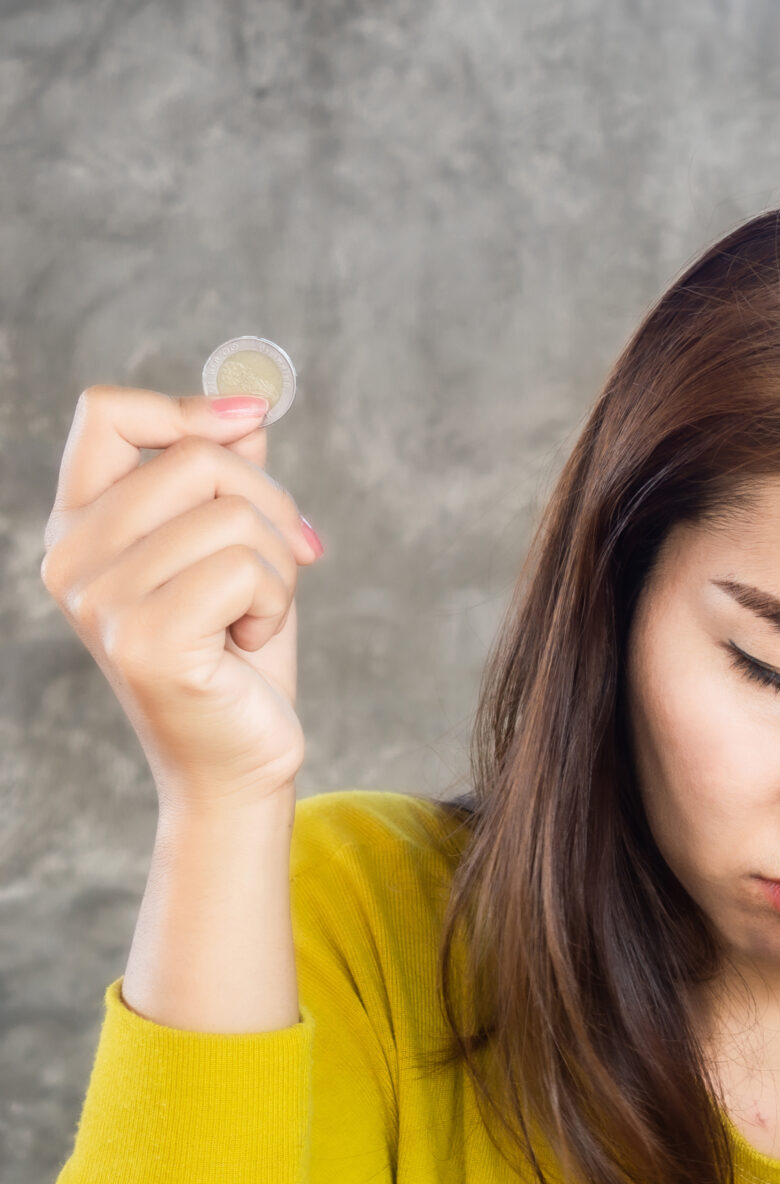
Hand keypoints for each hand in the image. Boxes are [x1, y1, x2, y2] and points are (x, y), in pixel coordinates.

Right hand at [39, 386, 323, 807]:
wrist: (237, 763)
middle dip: (272, 504)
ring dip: (280, 566)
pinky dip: (277, 603)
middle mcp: (71, 558)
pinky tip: (252, 644)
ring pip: (233, 515)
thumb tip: (246, 411)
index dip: (189, 408)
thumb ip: (227, 481)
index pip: (106, 413)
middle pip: (196, 458)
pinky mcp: (145, 641)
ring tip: (258, 615)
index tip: (251, 421)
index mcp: (79, 526)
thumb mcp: (236, 552)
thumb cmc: (238, 657)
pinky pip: (247, 569)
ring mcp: (101, 601)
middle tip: (291, 560)